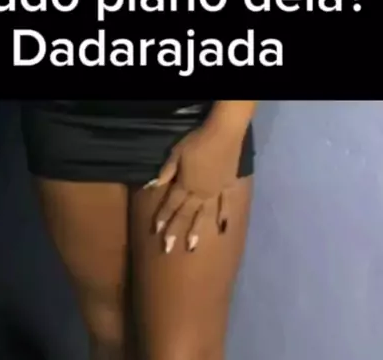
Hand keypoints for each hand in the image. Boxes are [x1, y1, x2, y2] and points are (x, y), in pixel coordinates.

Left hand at [147, 119, 243, 252]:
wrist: (223, 134)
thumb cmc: (196, 141)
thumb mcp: (176, 153)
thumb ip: (167, 171)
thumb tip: (154, 185)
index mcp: (186, 185)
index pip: (171, 204)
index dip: (163, 217)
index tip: (156, 231)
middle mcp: (200, 193)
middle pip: (185, 214)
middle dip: (175, 230)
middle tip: (167, 248)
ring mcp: (216, 192)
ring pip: (204, 215)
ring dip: (197, 230)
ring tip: (192, 247)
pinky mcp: (228, 186)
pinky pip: (226, 204)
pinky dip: (224, 216)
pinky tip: (223, 228)